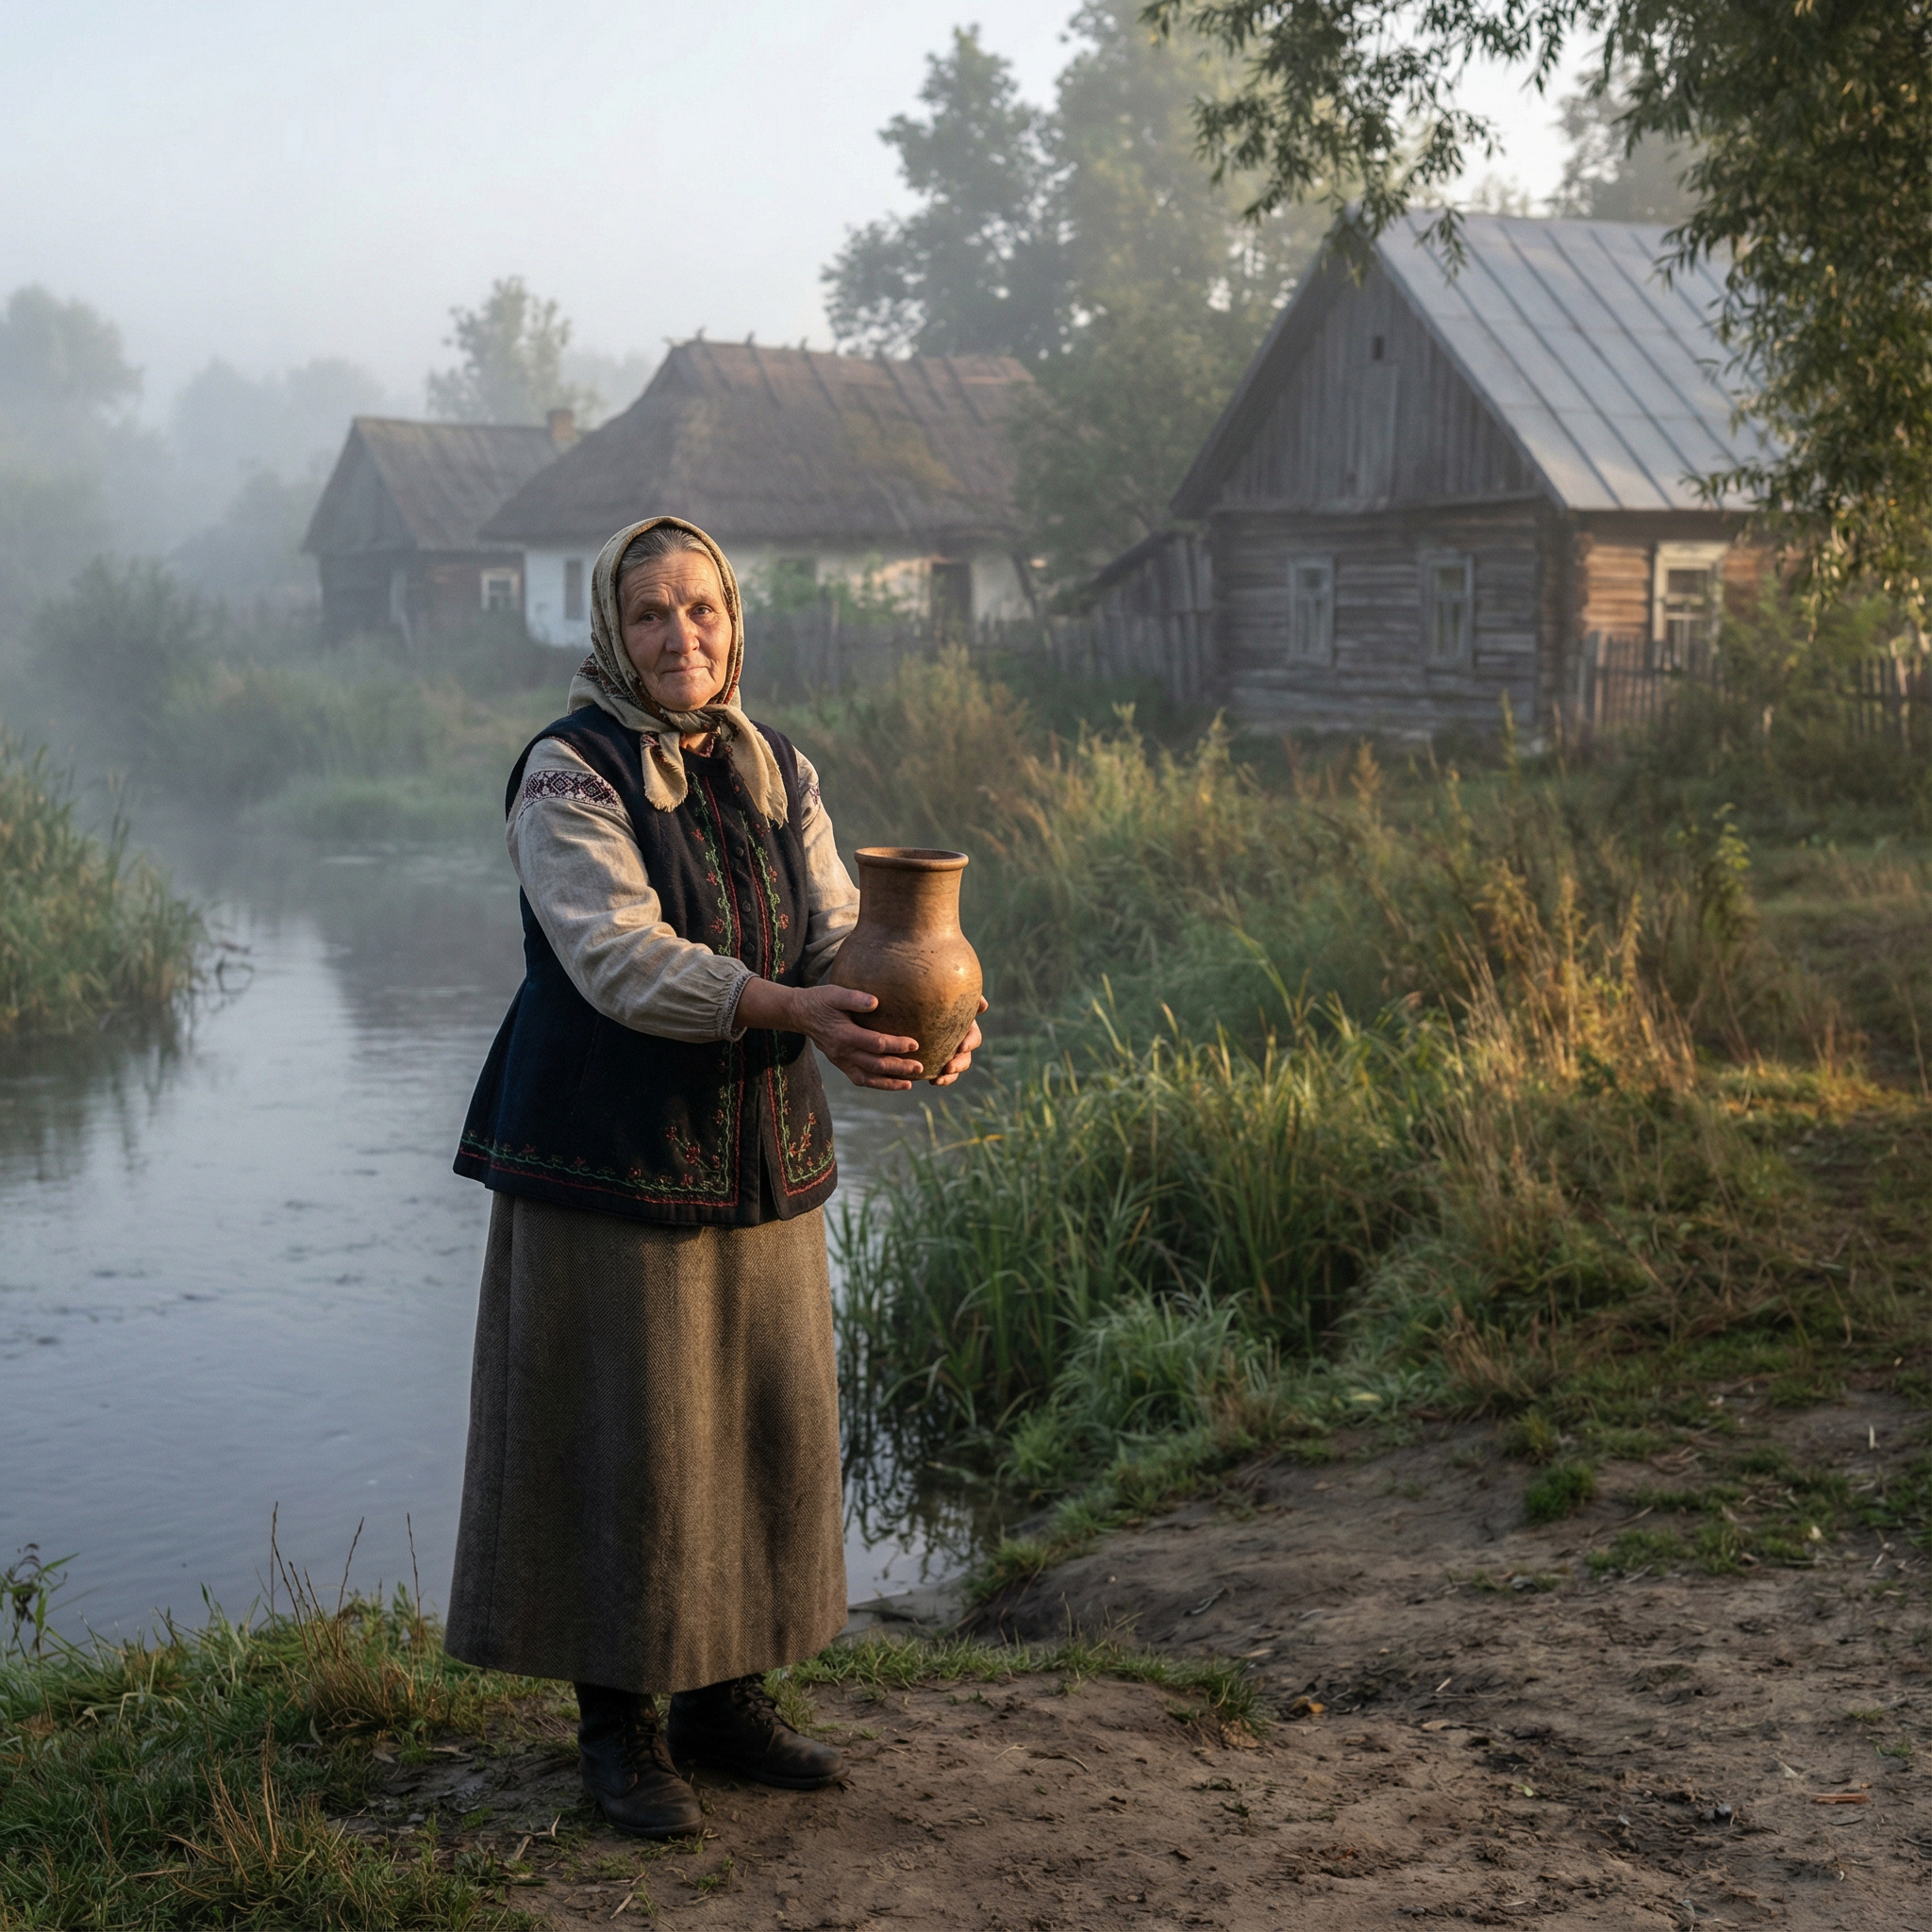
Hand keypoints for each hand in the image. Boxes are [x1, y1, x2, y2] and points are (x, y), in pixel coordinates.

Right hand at [734, 978, 922, 1090]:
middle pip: (876, 1065)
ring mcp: (840, 1061)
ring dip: (890, 1083)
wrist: (799, 1013)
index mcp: (844, 1035)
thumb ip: (854, 998)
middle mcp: (842, 1052)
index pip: (876, 1044)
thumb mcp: (834, 993)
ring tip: (909, 1084)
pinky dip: (876, 1083)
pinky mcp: (840, 1064)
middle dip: (899, 1068)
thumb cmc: (820, 1000)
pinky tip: (891, 1083)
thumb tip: (876, 1002)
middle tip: (920, 1068)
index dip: (896, 1045)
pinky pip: (859, 1079)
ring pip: (868, 1078)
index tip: (915, 1043)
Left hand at [930, 995, 987, 1086]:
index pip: (973, 1037)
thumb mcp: (940, 991)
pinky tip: (930, 1080)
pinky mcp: (932, 1061)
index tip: (961, 1047)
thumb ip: (960, 995)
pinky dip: (938, 1079)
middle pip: (965, 1057)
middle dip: (959, 1064)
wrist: (906, 1002)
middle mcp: (956, 1041)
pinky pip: (938, 1074)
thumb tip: (984, 1005)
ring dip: (949, 1076)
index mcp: (963, 1025)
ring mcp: (945, 1053)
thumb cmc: (927, 992)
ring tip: (937, 1080)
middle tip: (948, 1067)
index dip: (970, 1043)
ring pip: (953, 1069)